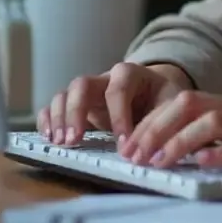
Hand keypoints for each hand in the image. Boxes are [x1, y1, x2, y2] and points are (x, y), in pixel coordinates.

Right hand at [38, 62, 193, 146]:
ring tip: (61, 143)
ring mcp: (89, 91)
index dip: (119, 115)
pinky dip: (48, 119)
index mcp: (132, 74)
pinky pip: (54, 106)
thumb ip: (166, 122)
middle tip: (75, 140)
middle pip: (82, 84)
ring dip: (59, 118)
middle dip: (76, 112)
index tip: (123, 144)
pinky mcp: (77, 106)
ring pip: (65, 94)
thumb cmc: (165, 100)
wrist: (158, 94)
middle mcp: (105, 79)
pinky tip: (49, 137)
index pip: (119, 88)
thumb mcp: (173, 105)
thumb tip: (156, 148)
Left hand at [119, 91, 221, 191]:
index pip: (184, 102)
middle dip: (155, 129)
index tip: (130, 146)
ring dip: (178, 142)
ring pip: (211, 122)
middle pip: (189, 104)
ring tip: (158, 163)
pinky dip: (221, 153)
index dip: (152, 122)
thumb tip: (183, 155)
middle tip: (133, 155)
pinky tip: (203, 165)